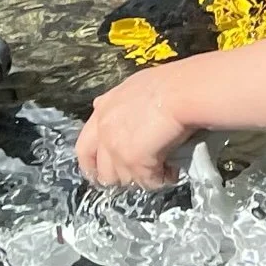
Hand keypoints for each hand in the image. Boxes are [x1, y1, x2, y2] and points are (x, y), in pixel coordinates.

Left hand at [76, 65, 199, 188]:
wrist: (181, 91)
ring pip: (123, 179)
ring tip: (158, 170)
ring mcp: (117, 149)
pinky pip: (146, 182)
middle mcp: (104, 132)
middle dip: (117, 177)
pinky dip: (159, 180)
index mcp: (103, 111)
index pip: (84, 148)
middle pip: (102, 170)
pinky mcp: (134, 162)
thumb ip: (120, 105)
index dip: (92, 164)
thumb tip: (116, 113)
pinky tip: (171, 171)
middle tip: (135, 176)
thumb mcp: (135, 86)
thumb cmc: (168, 83)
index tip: (101, 172)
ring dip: (140, 179)